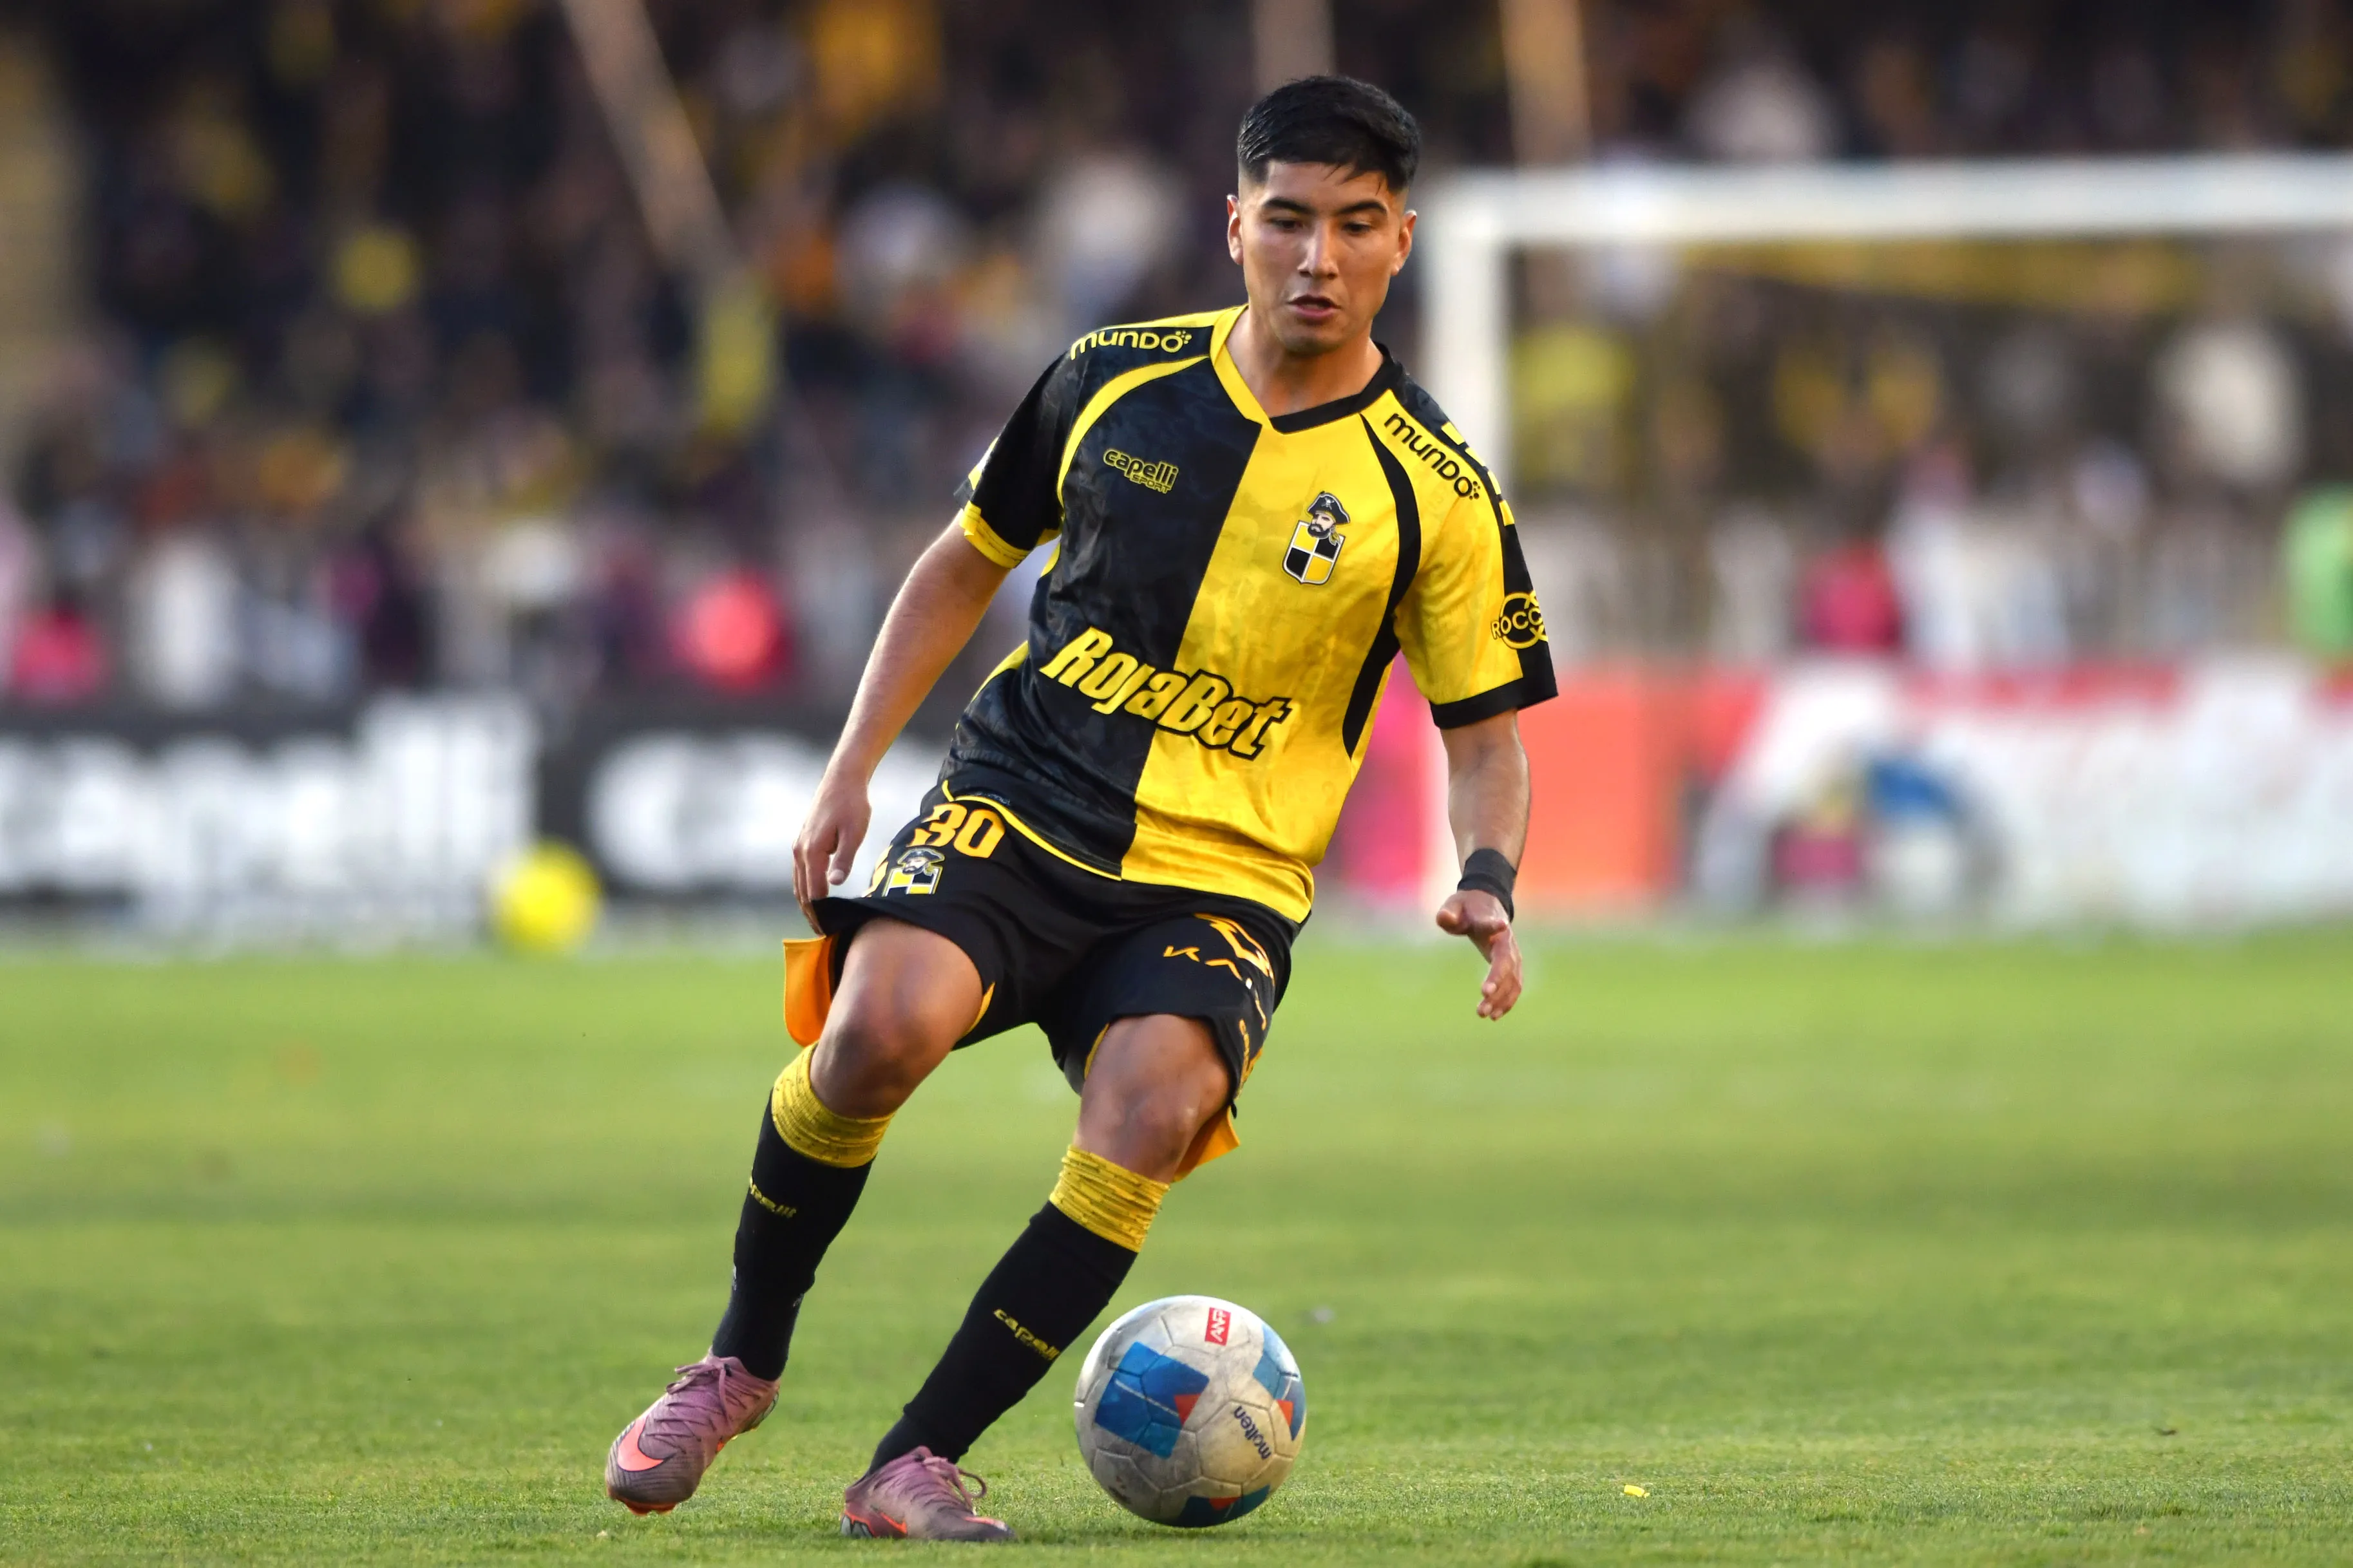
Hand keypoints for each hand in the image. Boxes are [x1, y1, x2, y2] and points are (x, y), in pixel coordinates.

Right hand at [793, 769, 872, 922]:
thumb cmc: (852, 805)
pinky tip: (814, 896)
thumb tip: (833, 884)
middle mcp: (800, 851)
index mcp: (812, 851)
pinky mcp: (802, 842)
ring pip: (798, 883)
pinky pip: (800, 872)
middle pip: (802, 891)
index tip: (827, 930)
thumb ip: (843, 859)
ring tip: (817, 920)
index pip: (814, 892)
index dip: (820, 913)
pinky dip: (805, 888)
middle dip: (811, 913)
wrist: (842, 779)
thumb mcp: (854, 833)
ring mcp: (799, 846)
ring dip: (806, 902)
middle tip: (822, 933)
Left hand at [1434, 889, 1520, 1019]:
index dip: (1495, 927)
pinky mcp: (1513, 966)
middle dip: (1497, 983)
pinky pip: (1515, 986)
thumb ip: (1448, 913)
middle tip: (1482, 1001)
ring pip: (1514, 979)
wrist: (1487, 904)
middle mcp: (1507, 941)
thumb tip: (1444, 918)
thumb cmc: (1466, 907)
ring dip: (1502, 998)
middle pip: (1507, 964)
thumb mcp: (1453, 905)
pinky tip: (1494, 1015)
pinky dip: (1508, 1001)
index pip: (1494, 926)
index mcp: (1492, 922)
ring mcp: (1513, 954)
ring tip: (1485, 1015)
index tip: (1501, 926)